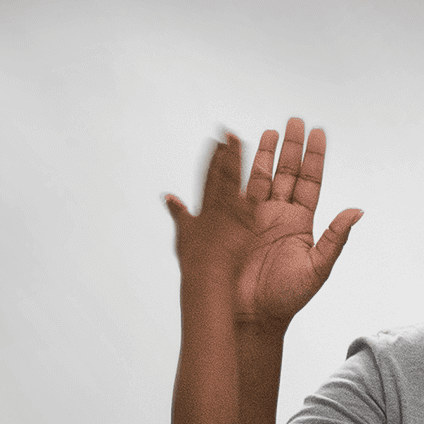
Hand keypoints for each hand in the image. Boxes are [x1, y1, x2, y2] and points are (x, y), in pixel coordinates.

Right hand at [164, 133, 255, 279]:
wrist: (206, 290)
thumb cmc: (197, 272)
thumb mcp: (185, 238)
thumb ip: (179, 216)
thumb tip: (169, 197)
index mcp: (207, 213)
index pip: (213, 179)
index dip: (215, 160)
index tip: (217, 141)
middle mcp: (218, 211)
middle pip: (224, 176)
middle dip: (227, 155)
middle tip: (228, 133)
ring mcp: (229, 216)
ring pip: (232, 180)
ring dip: (234, 159)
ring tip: (236, 139)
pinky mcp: (242, 224)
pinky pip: (249, 195)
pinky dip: (247, 178)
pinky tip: (254, 164)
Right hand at [237, 117, 361, 329]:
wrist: (253, 315)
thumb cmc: (287, 298)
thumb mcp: (317, 269)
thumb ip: (335, 239)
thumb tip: (357, 211)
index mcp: (301, 225)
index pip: (310, 183)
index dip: (314, 158)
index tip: (319, 132)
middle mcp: (280, 217)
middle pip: (288, 173)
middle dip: (293, 147)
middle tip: (296, 120)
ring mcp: (257, 218)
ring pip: (264, 177)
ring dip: (269, 153)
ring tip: (273, 130)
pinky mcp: (236, 224)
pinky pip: (239, 191)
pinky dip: (242, 170)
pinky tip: (245, 151)